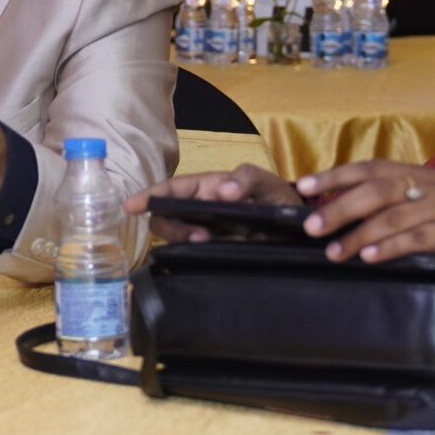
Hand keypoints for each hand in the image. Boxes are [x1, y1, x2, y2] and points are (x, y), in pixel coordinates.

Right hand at [124, 164, 299, 239]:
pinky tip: (208, 254)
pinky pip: (192, 254)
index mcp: (209, 188)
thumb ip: (247, 179)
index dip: (150, 195)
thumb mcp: (269, 183)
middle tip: (198, 236)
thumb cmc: (282, 200)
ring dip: (182, 238)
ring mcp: (207, 233)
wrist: (303, 235)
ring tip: (206, 242)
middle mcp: (202, 210)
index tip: (130, 206)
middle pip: (166, 216)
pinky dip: (192, 255)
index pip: (173, 189)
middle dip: (170, 224)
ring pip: (176, 236)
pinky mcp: (215, 253)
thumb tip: (220, 191)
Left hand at [295, 161, 434, 263]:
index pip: (366, 168)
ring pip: (393, 217)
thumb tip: (332, 205)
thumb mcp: (419, 189)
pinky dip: (392, 248)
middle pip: (376, 191)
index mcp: (409, 171)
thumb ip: (383, 195)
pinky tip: (370, 258)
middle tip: (312, 227)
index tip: (303, 186)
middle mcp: (422, 185)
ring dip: (360, 235)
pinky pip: (418, 239)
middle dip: (340, 208)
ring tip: (334, 251)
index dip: (334, 176)